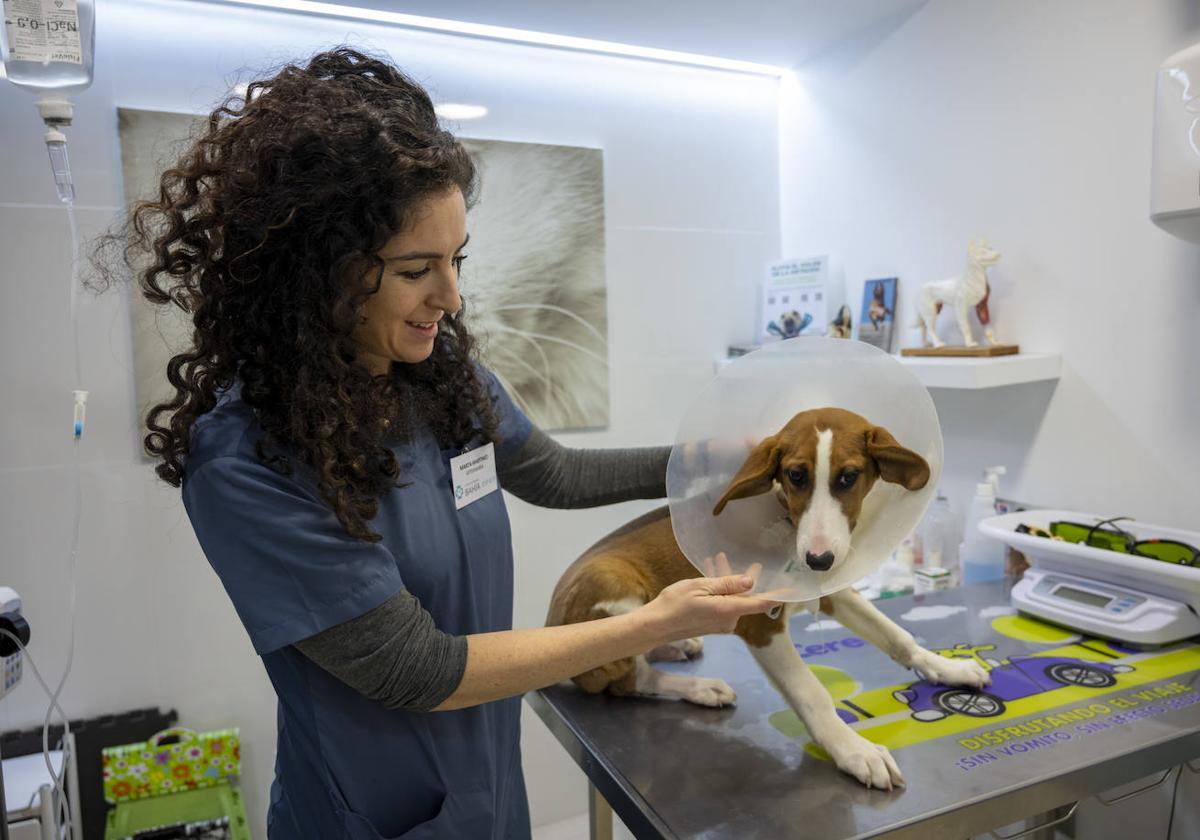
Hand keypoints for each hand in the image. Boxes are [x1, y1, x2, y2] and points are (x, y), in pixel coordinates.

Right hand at [642, 553, 779, 643]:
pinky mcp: (711, 624)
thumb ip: (726, 584)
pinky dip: (720, 591)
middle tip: (755, 562)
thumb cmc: (675, 603)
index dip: (779, 595)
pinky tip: (710, 575)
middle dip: (748, 580)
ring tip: (719, 560)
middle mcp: (729, 620)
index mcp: (729, 610)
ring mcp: (720, 624)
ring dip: (728, 582)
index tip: (795, 589)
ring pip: (732, 599)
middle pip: (746, 598)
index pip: (761, 603)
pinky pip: (722, 605)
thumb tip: (750, 581)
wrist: (655, 626)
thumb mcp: (700, 587)